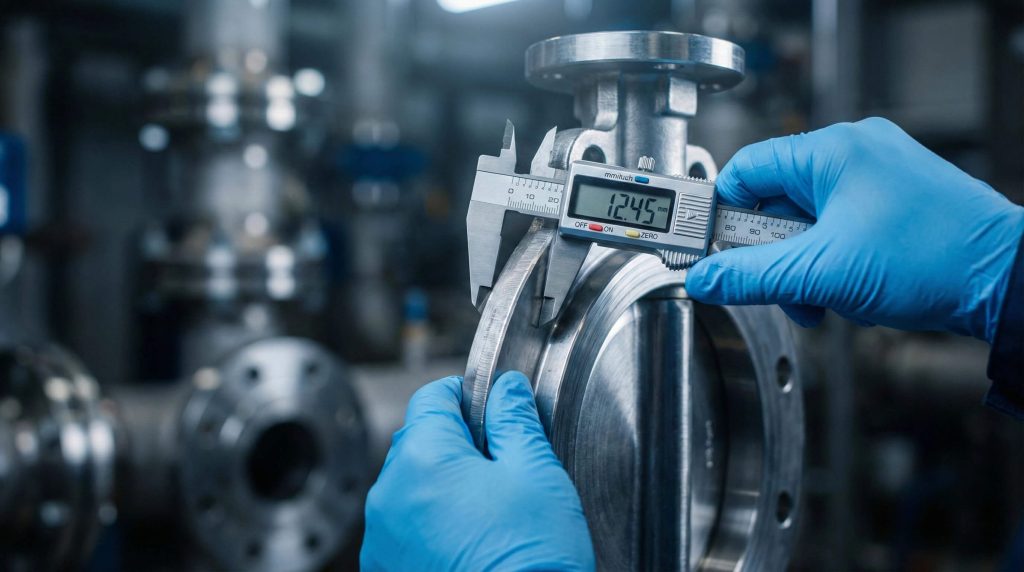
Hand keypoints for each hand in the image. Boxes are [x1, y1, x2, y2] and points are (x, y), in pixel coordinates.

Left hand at [360, 372, 594, 570]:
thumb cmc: (531, 561)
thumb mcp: (537, 474)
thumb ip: (515, 420)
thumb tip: (506, 390)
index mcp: (422, 459)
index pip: (433, 397)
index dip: (466, 395)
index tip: (489, 406)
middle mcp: (388, 496)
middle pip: (418, 441)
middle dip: (455, 443)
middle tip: (500, 464)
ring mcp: (382, 540)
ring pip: (409, 487)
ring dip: (439, 486)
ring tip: (487, 510)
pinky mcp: (385, 571)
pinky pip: (403, 529)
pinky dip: (428, 525)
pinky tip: (468, 540)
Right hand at [685, 117, 1023, 341]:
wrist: (1006, 283)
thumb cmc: (935, 258)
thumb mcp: (822, 272)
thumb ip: (751, 277)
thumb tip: (706, 278)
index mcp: (832, 151)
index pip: (745, 171)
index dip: (722, 215)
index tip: (710, 250)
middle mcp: (854, 154)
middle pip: (774, 202)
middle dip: (771, 254)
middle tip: (778, 285)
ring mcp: (876, 177)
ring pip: (805, 222)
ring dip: (801, 266)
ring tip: (821, 296)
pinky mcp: (892, 203)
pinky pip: (835, 229)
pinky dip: (830, 264)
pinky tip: (844, 291)